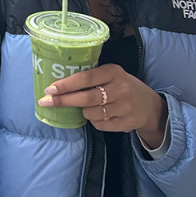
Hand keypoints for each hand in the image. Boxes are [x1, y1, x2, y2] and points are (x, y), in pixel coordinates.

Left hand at [39, 64, 167, 147]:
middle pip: (86, 98)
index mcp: (114, 71)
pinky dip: (94, 121)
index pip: (86, 78)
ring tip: (86, 107)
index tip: (49, 89)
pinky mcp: (126, 123)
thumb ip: (91, 77)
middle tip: (46, 102)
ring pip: (91, 113)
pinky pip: (100, 125)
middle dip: (63, 101)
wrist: (149, 106)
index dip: (66, 85)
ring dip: (83, 112)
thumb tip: (58, 85)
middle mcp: (121, 88)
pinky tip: (99, 115)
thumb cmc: (121, 86)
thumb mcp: (110, 75)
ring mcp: (125, 107)